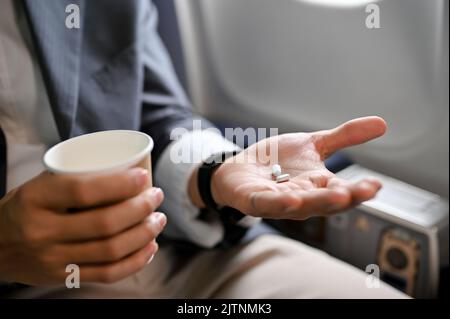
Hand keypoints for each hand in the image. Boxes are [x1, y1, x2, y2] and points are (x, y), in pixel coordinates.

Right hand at [0, 168, 164, 284]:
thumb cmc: (26, 207)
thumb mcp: (38, 186)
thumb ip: (74, 179)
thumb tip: (126, 166)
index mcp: (35, 199)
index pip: (84, 191)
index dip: (120, 184)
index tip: (144, 177)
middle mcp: (42, 232)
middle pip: (105, 223)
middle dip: (141, 209)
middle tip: (156, 197)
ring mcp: (53, 259)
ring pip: (111, 250)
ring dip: (144, 234)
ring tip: (158, 220)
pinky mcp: (63, 278)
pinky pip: (107, 274)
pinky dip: (135, 261)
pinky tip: (150, 247)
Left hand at [211, 117, 386, 219]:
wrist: (241, 167)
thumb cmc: (279, 160)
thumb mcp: (313, 144)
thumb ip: (344, 137)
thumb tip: (382, 124)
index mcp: (318, 185)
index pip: (342, 191)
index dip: (359, 190)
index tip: (377, 185)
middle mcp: (302, 197)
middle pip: (325, 201)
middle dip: (345, 197)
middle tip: (366, 191)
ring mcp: (277, 201)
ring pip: (300, 205)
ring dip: (319, 202)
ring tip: (338, 197)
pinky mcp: (254, 200)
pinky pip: (268, 203)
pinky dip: (279, 203)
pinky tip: (292, 199)